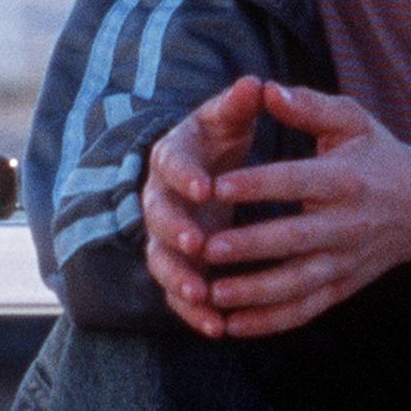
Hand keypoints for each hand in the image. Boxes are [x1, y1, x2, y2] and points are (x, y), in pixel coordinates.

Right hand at [140, 76, 264, 333]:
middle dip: (175, 231)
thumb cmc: (223, 137)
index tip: (204, 186)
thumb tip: (254, 83)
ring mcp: (166, 234)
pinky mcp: (178, 263)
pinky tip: (216, 327)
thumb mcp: (229, 117)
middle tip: (198, 243)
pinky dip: (193, 311)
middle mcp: (161, 196)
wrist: (207, 167)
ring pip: (162, 259)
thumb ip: (239, 104)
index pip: (170, 163)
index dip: (185, 175)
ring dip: (179, 278)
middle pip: (156, 215)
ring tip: (203, 295)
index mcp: (173, 156)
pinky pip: (178, 291)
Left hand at [167, 83, 410, 338]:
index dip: (257, 185)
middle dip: (250, 246)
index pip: (296, 181)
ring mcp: (346, 261)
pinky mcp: (343, 287)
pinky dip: (270, 322)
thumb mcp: (353, 121)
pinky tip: (231, 326)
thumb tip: (264, 88)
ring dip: (255, 292)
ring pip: (299, 284)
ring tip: (213, 293)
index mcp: (346, 179)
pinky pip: (305, 310)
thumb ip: (309, 106)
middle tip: (205, 247)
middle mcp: (348, 224)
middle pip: (295, 239)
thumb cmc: (380, 155)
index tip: (216, 185)